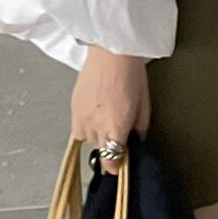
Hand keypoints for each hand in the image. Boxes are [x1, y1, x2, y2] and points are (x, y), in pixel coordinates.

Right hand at [70, 45, 150, 175]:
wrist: (110, 52)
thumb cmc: (131, 73)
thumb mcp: (144, 102)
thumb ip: (140, 127)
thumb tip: (136, 140)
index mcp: (116, 126)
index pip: (111, 160)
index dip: (116, 166)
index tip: (120, 164)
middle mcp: (96, 126)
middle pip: (100, 151)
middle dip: (110, 147)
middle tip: (119, 133)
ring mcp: (81, 118)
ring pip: (88, 140)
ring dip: (98, 136)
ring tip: (107, 118)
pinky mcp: (73, 109)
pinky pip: (78, 129)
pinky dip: (86, 127)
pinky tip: (95, 114)